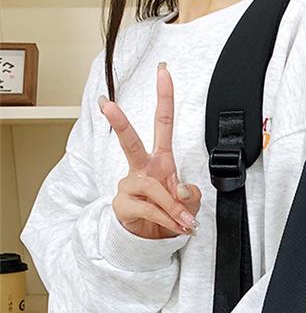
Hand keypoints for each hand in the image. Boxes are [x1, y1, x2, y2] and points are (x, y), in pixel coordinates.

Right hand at [100, 62, 201, 239]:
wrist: (153, 240)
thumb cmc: (170, 213)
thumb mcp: (191, 203)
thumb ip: (192, 195)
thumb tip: (182, 190)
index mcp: (161, 159)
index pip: (163, 124)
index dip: (165, 98)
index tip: (163, 72)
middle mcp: (143, 168)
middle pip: (131, 142)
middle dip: (119, 123)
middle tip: (107, 105)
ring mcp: (130, 185)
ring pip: (154, 189)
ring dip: (173, 207)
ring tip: (184, 220)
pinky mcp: (123, 205)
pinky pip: (150, 209)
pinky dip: (167, 220)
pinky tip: (174, 226)